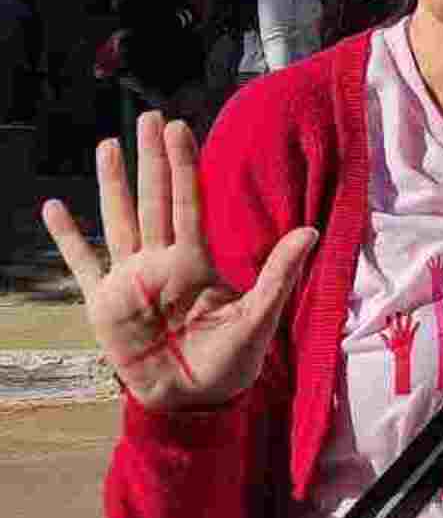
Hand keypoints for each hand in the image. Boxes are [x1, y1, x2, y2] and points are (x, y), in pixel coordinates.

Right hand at [40, 112, 316, 410]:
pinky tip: (55, 208)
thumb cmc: (232, 361)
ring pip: (119, 219)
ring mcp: (130, 279)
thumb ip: (280, 273)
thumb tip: (311, 231)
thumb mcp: (259, 316)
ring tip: (109, 144)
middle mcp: (161, 262)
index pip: (187, 202)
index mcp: (195, 261)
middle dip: (151, 159)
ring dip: (112, 183)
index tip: (179, 127)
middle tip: (149, 116)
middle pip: (153, 199)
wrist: (194, 401)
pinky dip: (68, 238)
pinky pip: (82, 264)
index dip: (183, 165)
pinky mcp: (103, 303)